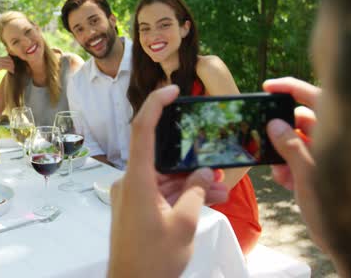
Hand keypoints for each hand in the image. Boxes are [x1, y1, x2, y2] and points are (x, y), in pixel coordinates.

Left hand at [108, 85, 227, 277]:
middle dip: (190, 160)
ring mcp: (131, 196)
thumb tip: (204, 174)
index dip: (156, 104)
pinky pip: (159, 192)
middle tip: (215, 164)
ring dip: (190, 181)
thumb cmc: (153, 260)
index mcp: (137, 180)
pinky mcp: (135, 208)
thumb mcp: (184, 224)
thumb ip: (196, 192)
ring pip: (164, 177)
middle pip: (160, 156)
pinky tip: (207, 199)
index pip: (142, 130)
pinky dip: (180, 194)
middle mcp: (130, 183)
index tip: (173, 91)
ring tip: (220, 190)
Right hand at [263, 77, 326, 249]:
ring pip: (297, 142)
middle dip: (281, 130)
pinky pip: (300, 160)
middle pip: (302, 121)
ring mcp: (329, 157)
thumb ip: (291, 145)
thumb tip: (273, 124)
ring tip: (278, 170)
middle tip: (262, 137)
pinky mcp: (322, 172)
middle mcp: (336, 141)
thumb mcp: (309, 174)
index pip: (315, 98)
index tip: (267, 87)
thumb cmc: (340, 208)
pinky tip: (285, 180)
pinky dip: (289, 168)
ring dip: (283, 153)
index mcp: (340, 133)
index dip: (290, 89)